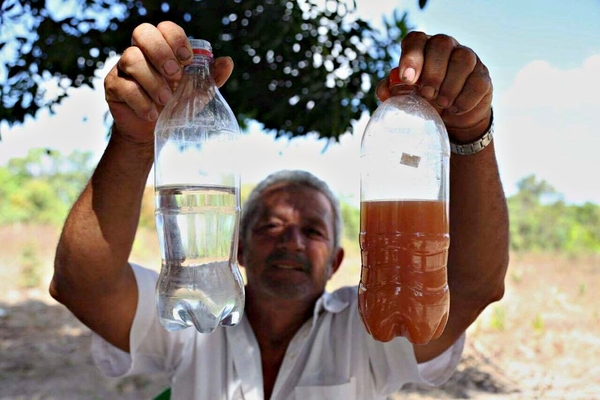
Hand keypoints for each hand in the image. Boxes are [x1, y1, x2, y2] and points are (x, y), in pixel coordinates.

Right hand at [104, 21, 233, 143]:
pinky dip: (141, 102)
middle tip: (174, 75)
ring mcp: (123, 67)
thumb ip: (211, 77)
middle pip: (142, 32)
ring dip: (153, 82)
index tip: (188, 60)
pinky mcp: (113, 86)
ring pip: (131, 59)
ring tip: (166, 101)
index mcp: (162, 47)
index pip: (165, 28)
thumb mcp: (197, 92)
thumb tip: (227, 62)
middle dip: (160, 52)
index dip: (176, 39)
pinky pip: (123, 87)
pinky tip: (152, 114)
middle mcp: (140, 51)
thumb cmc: (176, 105)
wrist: (155, 131)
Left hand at [376, 31, 492, 141]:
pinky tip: (455, 109)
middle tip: (427, 95)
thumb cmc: (425, 101)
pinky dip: (465, 98)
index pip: (416, 40)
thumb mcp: (406, 96)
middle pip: (441, 44)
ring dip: (450, 84)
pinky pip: (478, 81)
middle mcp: (446, 47)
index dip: (411, 56)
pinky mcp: (483, 77)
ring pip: (463, 59)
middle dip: (433, 72)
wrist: (453, 119)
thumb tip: (385, 91)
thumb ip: (392, 91)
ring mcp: (468, 59)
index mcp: (423, 48)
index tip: (408, 79)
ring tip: (442, 104)